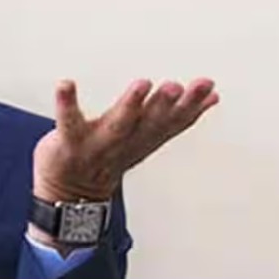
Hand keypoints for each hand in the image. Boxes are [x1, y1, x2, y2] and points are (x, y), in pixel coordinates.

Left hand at [33, 78, 219, 202]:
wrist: (70, 194)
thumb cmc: (108, 157)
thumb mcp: (148, 137)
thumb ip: (176, 117)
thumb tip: (213, 96)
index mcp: (144, 138)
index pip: (172, 123)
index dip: (191, 108)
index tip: (207, 88)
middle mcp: (123, 142)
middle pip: (148, 124)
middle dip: (163, 106)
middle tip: (176, 87)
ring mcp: (96, 144)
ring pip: (117, 125)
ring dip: (130, 105)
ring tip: (142, 84)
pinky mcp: (68, 141)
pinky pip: (67, 121)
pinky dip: (67, 102)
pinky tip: (65, 84)